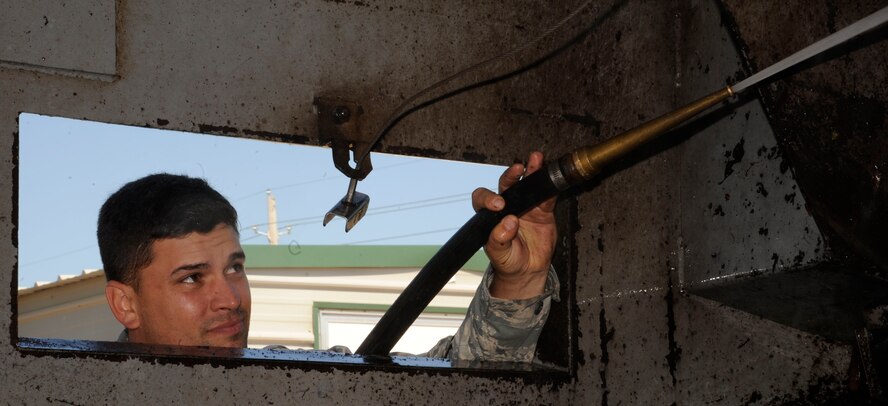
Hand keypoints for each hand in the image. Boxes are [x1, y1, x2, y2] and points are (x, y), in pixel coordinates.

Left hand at [472, 151, 556, 299]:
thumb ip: (499, 240)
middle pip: (506, 184)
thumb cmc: (508, 261)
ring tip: (535, 158)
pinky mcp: (543, 211)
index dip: (488, 198)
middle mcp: (507, 206)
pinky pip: (546, 197)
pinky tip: (551, 177)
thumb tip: (509, 222)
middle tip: (517, 171)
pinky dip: (549, 188)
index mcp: (490, 216)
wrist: (528, 270)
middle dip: (510, 175)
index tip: (498, 205)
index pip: (483, 199)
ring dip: (531, 170)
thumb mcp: (499, 255)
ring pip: (527, 184)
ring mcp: (526, 206)